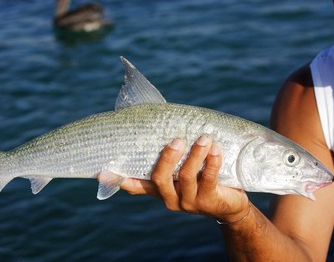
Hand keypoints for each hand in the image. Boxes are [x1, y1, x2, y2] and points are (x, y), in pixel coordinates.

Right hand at [121, 136, 249, 222]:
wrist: (230, 206)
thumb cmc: (203, 180)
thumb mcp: (184, 172)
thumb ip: (170, 159)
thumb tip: (156, 128)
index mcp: (161, 190)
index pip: (137, 185)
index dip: (120, 179)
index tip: (103, 171)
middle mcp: (171, 197)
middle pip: (160, 179)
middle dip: (167, 157)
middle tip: (177, 139)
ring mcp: (189, 202)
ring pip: (187, 176)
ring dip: (195, 155)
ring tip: (204, 138)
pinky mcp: (209, 201)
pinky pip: (209, 179)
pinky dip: (212, 161)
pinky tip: (215, 149)